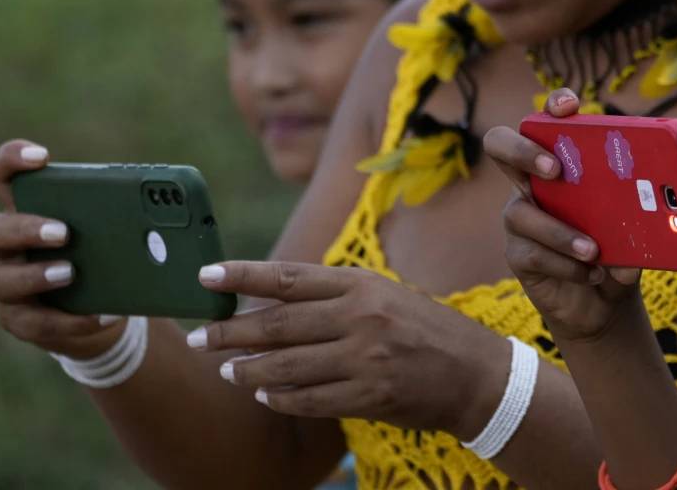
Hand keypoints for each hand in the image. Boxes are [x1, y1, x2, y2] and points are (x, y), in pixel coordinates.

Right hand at [0, 139, 126, 359]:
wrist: (109, 308)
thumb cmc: (111, 254)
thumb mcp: (123, 230)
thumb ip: (132, 213)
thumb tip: (170, 207)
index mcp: (31, 208)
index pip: (2, 173)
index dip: (11, 160)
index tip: (42, 157)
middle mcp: (9, 244)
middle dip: (24, 228)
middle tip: (65, 232)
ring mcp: (8, 282)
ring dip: (32, 275)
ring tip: (71, 273)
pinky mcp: (20, 319)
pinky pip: (30, 322)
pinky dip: (68, 320)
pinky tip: (101, 315)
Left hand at [192, 260, 507, 436]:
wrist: (477, 373)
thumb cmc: (424, 330)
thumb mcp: (384, 296)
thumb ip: (335, 298)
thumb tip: (271, 302)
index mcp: (362, 284)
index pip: (289, 278)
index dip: (242, 276)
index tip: (204, 276)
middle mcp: (361, 317)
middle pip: (277, 324)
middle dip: (230, 333)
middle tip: (199, 339)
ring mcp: (365, 358)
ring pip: (286, 366)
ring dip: (248, 371)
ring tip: (227, 371)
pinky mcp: (370, 395)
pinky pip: (309, 400)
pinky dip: (281, 399)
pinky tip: (265, 396)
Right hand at [485, 89, 643, 343]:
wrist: (603, 301)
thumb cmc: (618, 248)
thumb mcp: (636, 227)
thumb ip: (643, 220)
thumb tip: (655, 222)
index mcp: (562, 162)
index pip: (546, 120)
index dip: (552, 105)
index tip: (569, 108)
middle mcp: (532, 181)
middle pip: (500, 145)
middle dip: (523, 150)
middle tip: (555, 169)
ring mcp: (520, 217)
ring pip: (520, 212)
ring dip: (559, 232)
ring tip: (593, 250)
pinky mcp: (518, 254)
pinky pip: (532, 254)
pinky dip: (565, 264)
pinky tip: (591, 273)